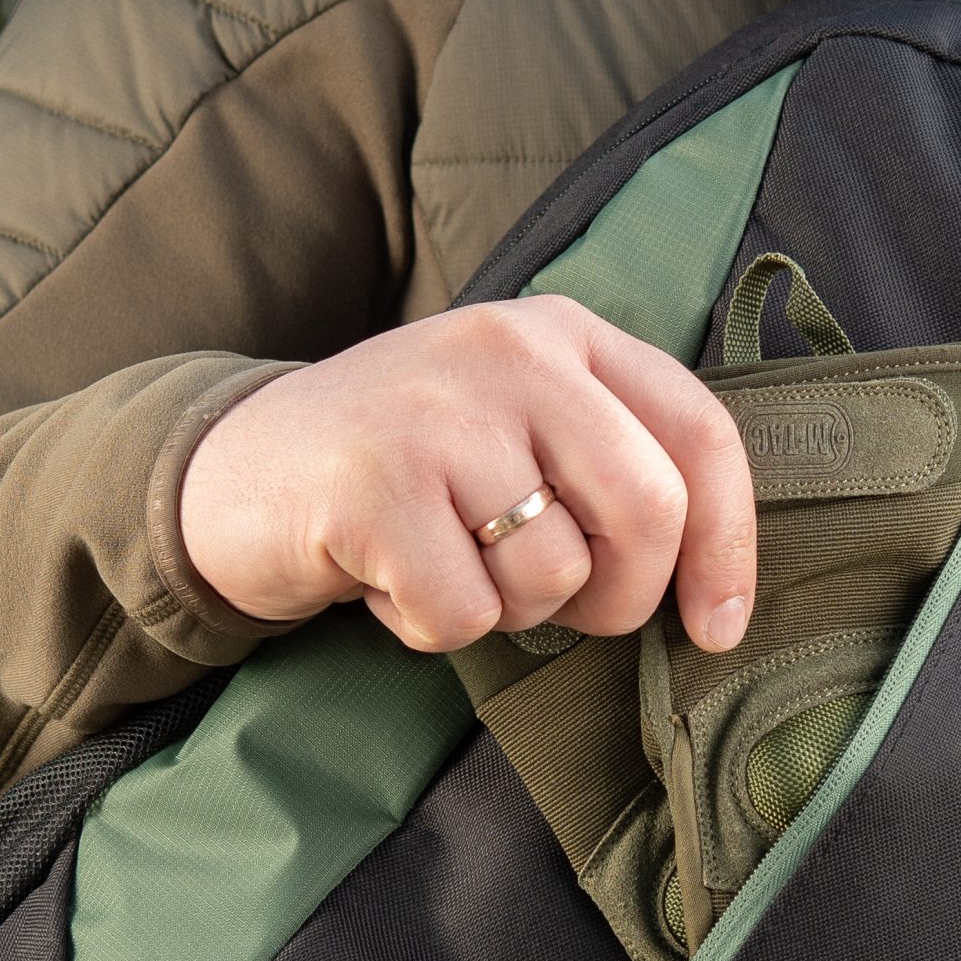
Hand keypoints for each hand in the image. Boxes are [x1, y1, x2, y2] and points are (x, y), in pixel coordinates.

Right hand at [179, 297, 755, 653]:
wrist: (232, 470)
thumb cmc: (404, 470)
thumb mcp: (517, 431)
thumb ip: (611, 467)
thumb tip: (716, 587)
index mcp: (563, 334)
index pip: (699, 434)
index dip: (729, 544)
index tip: (719, 626)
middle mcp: (508, 352)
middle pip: (648, 509)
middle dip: (622, 595)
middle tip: (564, 608)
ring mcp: (437, 412)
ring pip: (553, 573)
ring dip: (507, 609)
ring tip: (443, 561)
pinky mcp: (372, 485)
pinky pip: (464, 611)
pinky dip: (431, 626)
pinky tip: (388, 577)